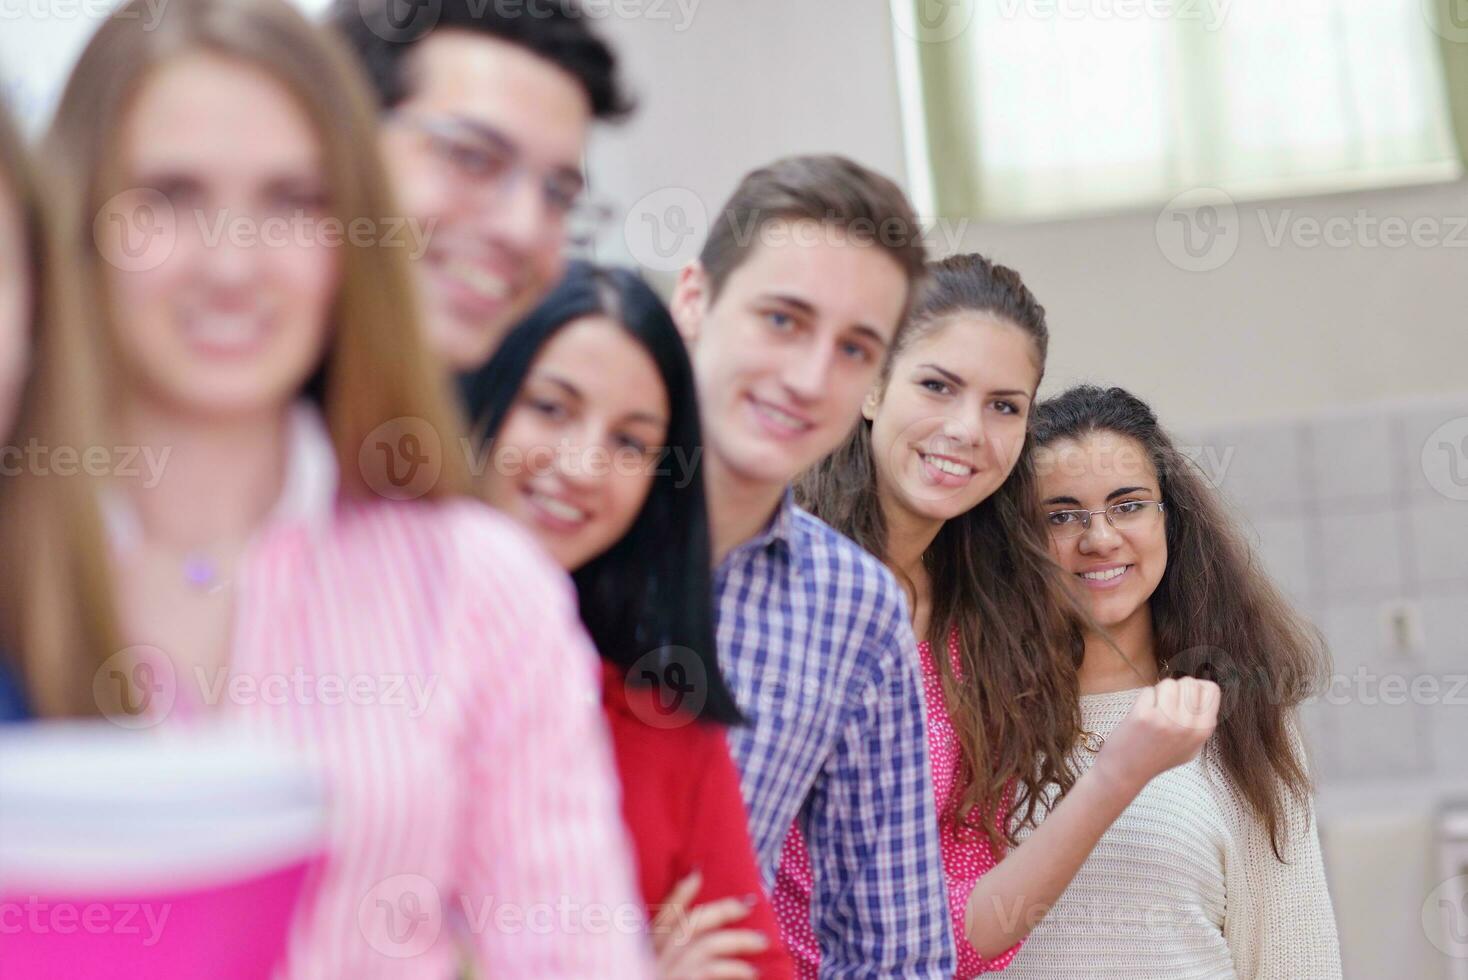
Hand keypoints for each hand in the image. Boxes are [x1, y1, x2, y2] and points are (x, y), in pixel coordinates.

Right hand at [651, 870, 768, 979]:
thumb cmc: (667, 978)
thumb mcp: (662, 963)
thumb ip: (676, 943)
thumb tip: (702, 912)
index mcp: (648, 949)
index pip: (662, 915)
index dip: (679, 892)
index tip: (698, 871)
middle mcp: (652, 958)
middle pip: (688, 924)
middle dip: (722, 910)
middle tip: (750, 903)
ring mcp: (666, 971)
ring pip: (705, 945)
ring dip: (738, 940)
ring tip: (762, 942)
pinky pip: (711, 970)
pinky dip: (734, 968)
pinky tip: (752, 971)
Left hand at [1092, 677, 1219, 794]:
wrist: (1126, 772)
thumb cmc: (1158, 756)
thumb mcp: (1191, 746)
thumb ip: (1200, 721)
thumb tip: (1204, 689)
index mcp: (1203, 731)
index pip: (1212, 689)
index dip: (1196, 689)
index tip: (1184, 699)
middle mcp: (1188, 725)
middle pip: (1190, 682)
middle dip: (1176, 688)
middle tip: (1166, 706)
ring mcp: (1166, 720)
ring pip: (1169, 683)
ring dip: (1159, 692)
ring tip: (1154, 711)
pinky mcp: (1144, 716)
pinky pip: (1149, 690)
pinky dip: (1144, 699)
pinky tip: (1142, 716)